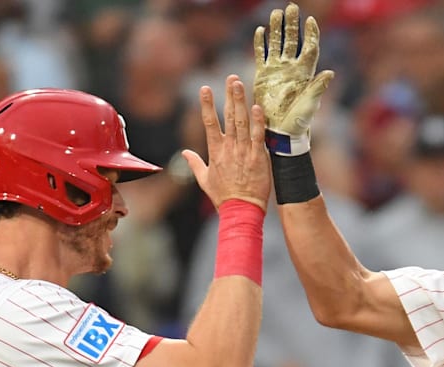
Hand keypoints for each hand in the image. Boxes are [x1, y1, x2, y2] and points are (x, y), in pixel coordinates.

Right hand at [183, 75, 269, 210]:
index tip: (205, 89)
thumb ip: (195, 164)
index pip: (209, 123)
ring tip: (240, 84)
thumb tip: (185, 153)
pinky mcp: (258, 157)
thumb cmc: (223, 197)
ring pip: (242, 122)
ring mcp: (244, 152)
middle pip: (228, 117)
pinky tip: (258, 107)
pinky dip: (258, 121)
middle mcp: (229, 148)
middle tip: (231, 78)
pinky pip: (258, 136)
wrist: (241, 210)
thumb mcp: (204, 180)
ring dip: (241, 102)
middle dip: (229, 96)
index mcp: (215, 152)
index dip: (206, 105)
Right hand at [253, 2, 333, 155]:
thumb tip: (330, 72)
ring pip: (277, 44)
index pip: (309, 47)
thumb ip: (318, 88)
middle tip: (291, 7)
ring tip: (276, 13)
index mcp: (305, 73)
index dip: (310, 33)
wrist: (280, 131)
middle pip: (293, 40)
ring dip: (277, 29)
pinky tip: (260, 30)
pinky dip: (261, 43)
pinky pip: (262, 55)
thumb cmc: (299, 121)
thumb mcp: (310, 105)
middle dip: (292, 24)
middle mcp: (291, 68)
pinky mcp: (264, 75)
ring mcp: (277, 70)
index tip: (310, 20)